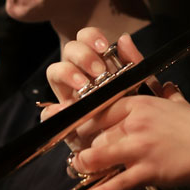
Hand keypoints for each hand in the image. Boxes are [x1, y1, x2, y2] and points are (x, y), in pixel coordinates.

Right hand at [41, 29, 149, 151]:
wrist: (130, 151)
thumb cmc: (136, 115)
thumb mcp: (141, 88)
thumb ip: (134, 63)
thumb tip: (123, 38)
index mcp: (97, 63)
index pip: (86, 38)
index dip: (91, 37)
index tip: (105, 47)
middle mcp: (79, 75)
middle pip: (69, 50)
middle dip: (82, 55)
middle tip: (98, 71)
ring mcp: (68, 96)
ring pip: (55, 71)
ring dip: (68, 73)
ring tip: (84, 85)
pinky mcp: (61, 119)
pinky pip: (48, 111)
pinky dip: (54, 109)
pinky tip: (66, 109)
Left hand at [43, 28, 189, 189]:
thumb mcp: (168, 94)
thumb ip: (143, 70)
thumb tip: (125, 40)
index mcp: (138, 103)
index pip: (98, 110)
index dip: (79, 121)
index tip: (65, 127)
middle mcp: (135, 122)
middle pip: (95, 134)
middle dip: (84, 147)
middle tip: (77, 156)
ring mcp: (140, 147)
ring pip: (99, 155)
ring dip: (86, 165)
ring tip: (81, 171)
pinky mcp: (148, 170)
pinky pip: (118, 183)